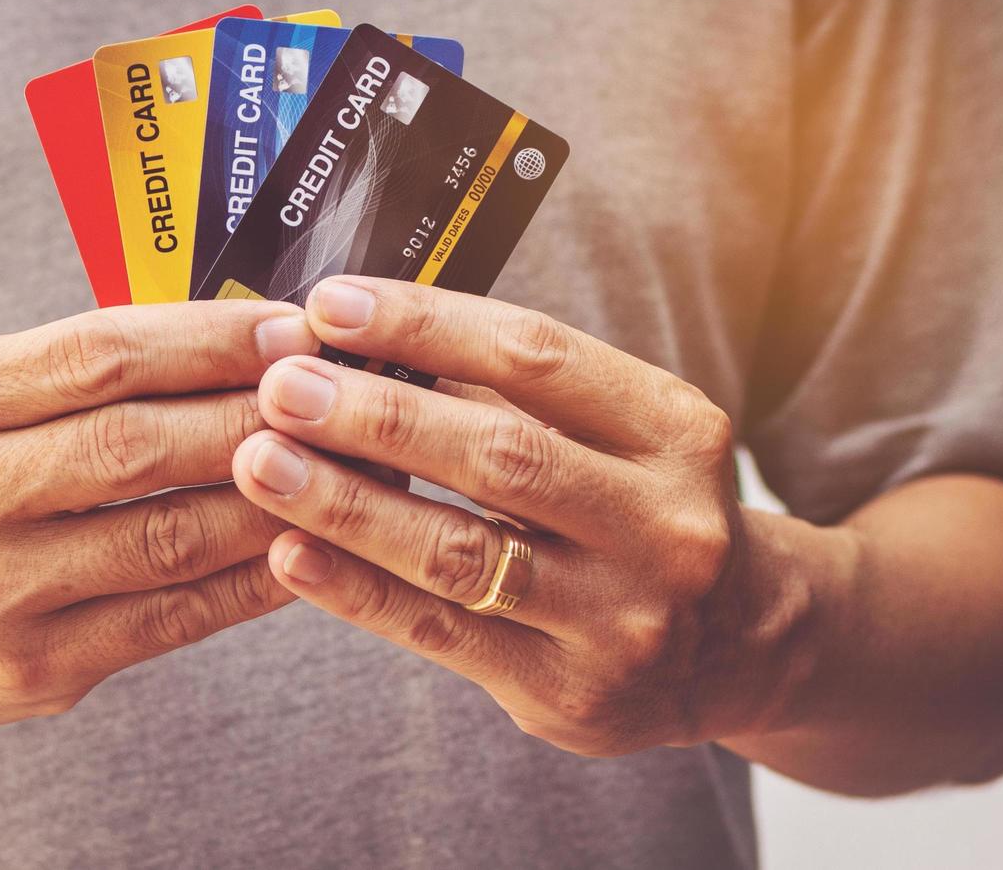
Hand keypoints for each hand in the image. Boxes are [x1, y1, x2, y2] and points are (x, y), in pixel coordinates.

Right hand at [0, 300, 316, 727]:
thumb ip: (76, 367)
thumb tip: (240, 338)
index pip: (96, 356)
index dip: (208, 338)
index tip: (291, 326)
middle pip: (136, 446)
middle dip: (255, 414)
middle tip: (335, 393)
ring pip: (166, 539)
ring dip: (273, 498)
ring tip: (342, 464)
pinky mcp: (32, 671)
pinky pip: (171, 619)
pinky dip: (250, 580)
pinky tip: (302, 543)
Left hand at [232, 277, 814, 755]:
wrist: (742, 646)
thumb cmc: (642, 510)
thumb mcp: (619, 434)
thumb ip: (511, 392)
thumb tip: (363, 337)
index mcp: (677, 430)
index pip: (536, 357)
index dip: (424, 325)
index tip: (331, 305)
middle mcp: (664, 525)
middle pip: (499, 454)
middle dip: (375, 414)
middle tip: (281, 387)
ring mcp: (622, 621)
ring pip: (460, 552)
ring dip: (346, 502)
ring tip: (261, 462)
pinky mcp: (569, 696)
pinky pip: (441, 633)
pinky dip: (357, 589)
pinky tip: (289, 553)